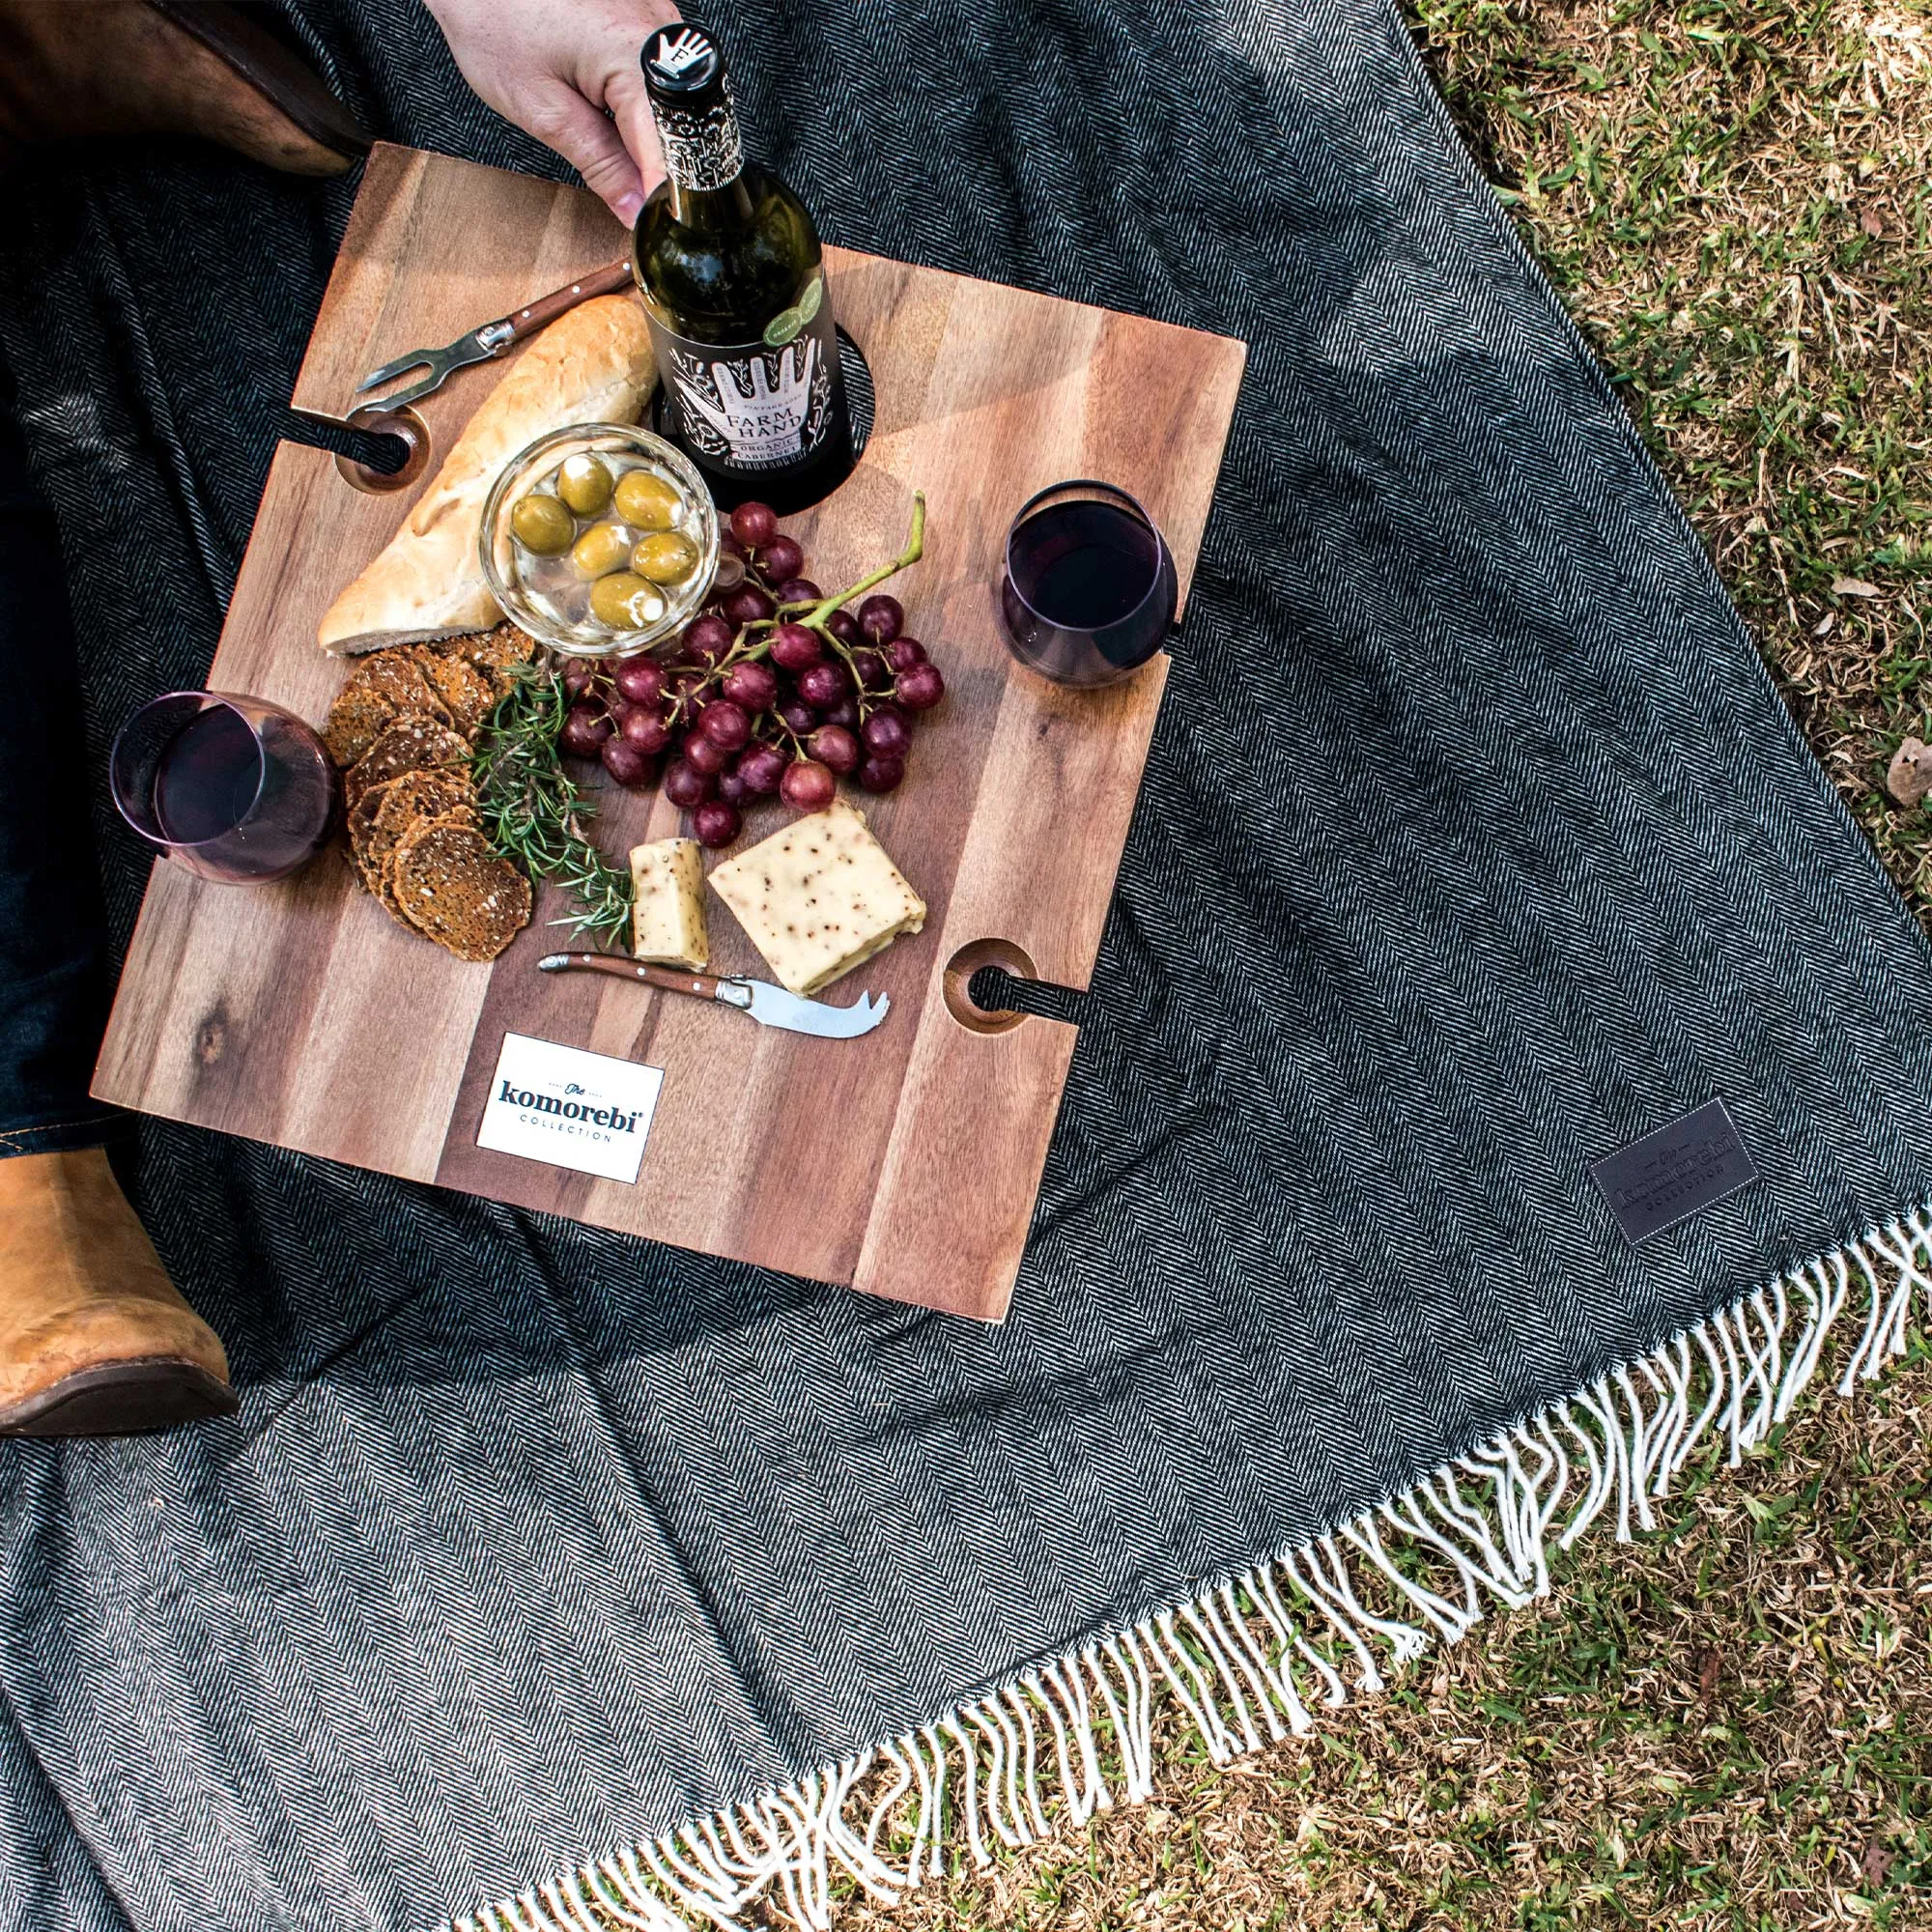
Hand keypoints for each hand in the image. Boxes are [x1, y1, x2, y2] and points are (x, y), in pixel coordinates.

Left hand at [423, 0, 680, 224]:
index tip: (651, 226)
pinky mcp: (649, 11)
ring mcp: (659, 16)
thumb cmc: (492, 17)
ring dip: (648, 131)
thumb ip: (600, 165)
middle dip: (654, 163)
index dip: (662, 198)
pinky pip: (660, 74)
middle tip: (616, 179)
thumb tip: (637, 209)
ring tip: (597, 122)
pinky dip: (640, 99)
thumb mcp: (543, 110)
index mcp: (636, 55)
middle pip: (680, 127)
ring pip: (673, 104)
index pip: (671, 152)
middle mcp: (659, 30)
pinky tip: (602, 93)